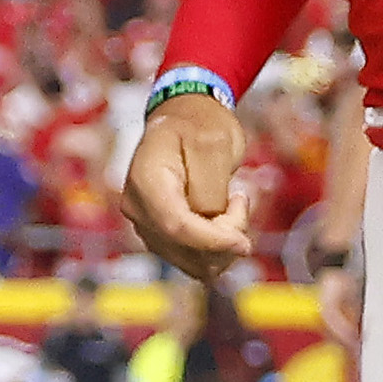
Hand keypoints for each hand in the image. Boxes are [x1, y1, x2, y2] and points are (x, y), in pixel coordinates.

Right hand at [119, 87, 252, 270]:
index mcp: (145, 180)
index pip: (176, 226)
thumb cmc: (200, 125)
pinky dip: (217, 248)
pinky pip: (193, 259)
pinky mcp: (160, 236)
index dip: (213, 241)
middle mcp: (137, 208)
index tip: (245, 243)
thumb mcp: (214, 145)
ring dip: (224, 245)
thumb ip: (212, 191)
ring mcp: (146, 224)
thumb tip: (216, 232)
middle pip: (185, 248)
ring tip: (233, 205)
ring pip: (192, 262)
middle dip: (224, 236)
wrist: (184, 120)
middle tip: (240, 199)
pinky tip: (223, 218)